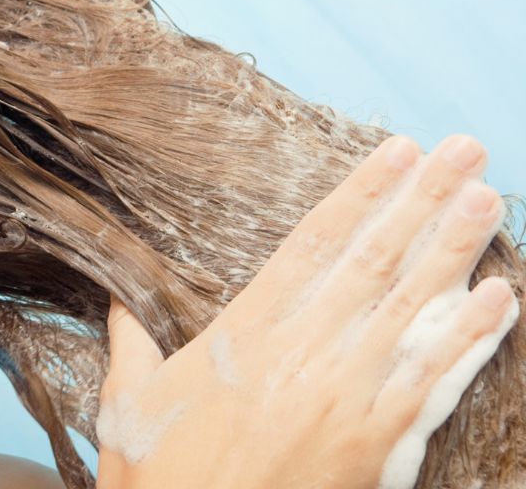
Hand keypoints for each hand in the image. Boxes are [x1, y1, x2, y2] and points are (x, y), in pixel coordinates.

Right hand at [94, 134, 518, 488]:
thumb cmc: (157, 479)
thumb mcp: (127, 404)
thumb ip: (130, 342)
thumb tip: (119, 299)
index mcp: (243, 336)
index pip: (313, 245)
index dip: (360, 194)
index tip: (395, 152)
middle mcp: (302, 356)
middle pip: (374, 262)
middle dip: (424, 202)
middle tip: (465, 150)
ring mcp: (346, 401)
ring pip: (411, 312)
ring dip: (456, 253)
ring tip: (491, 202)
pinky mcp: (377, 450)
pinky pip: (434, 385)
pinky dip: (471, 343)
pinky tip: (501, 301)